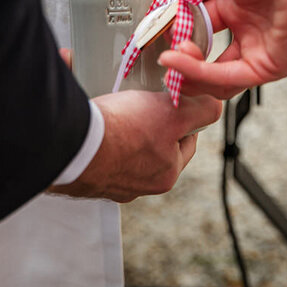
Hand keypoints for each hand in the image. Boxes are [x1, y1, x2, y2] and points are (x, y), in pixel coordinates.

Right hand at [49, 88, 221, 201]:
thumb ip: (202, 111)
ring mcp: (109, 181)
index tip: (176, 103)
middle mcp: (138, 185)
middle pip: (155, 146)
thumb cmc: (123, 132)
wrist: (72, 146)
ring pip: (125, 148)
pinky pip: (97, 149)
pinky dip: (96, 134)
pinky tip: (92, 118)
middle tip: (142, 101)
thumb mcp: (175, 114)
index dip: (184, 119)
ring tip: (115, 106)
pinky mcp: (85, 174)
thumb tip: (215, 107)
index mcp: (165, 175)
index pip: (186, 143)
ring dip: (122, 127)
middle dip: (150, 123)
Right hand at [158, 0, 286, 99]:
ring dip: (188, 73)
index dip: (180, 36)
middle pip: (208, 64)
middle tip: (165, 54)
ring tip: (169, 60)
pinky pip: (228, 77)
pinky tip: (179, 62)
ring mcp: (260, 53)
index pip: (202, 33)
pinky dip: (200, 74)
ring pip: (216, 79)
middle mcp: (250, 35)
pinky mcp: (269, 67)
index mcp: (239, 11)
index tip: (160, 33)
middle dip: (182, 63)